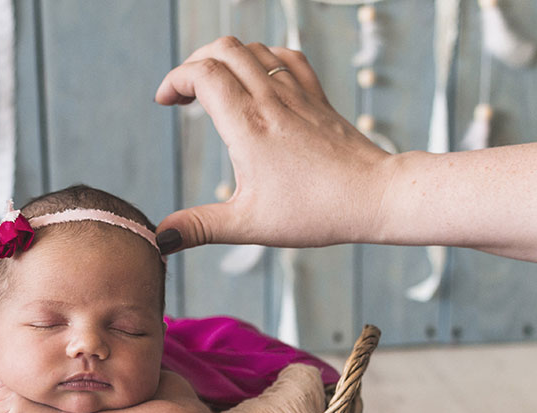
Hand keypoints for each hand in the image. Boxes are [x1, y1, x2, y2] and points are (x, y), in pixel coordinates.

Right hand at [154, 37, 395, 252]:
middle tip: (183, 93)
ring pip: (253, 48)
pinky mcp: (316, 97)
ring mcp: (296, 94)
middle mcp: (270, 100)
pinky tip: (256, 80)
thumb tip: (161, 240)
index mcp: (248, 126)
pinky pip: (285, 57)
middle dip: (194, 63)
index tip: (164, 101)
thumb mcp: (248, 224)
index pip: (203, 74)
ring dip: (225, 58)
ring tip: (214, 87)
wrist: (375, 196)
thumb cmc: (316, 211)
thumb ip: (200, 227)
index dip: (175, 79)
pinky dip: (262, 58)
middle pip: (223, 49)